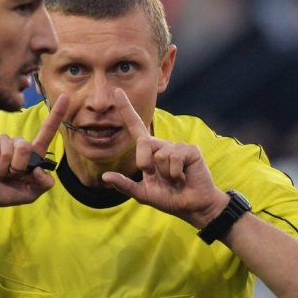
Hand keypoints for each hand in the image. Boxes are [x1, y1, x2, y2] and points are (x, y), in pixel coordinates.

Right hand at [0, 96, 67, 206]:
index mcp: (31, 154)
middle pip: (24, 146)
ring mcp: (1, 141)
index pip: (46, 132)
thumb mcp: (28, 194)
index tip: (66, 96)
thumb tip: (40, 170)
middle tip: (8, 176)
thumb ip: (42, 185)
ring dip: (1, 168)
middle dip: (16, 167)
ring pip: (7, 150)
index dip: (57, 114)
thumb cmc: (4, 193)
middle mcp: (16, 143)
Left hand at [101, 89, 227, 228]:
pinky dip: (176, 173)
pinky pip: (174, 158)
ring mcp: (176, 146)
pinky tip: (183, 178)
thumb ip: (124, 185)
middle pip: (143, 143)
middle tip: (159, 178)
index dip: (126, 109)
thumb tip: (105, 176)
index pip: (135, 127)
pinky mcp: (190, 150)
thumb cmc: (169, 198)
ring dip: (165, 174)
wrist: (193, 206)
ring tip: (175, 179)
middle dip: (146, 164)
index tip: (117, 91)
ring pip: (160, 155)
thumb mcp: (143, 194)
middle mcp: (162, 144)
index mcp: (149, 152)